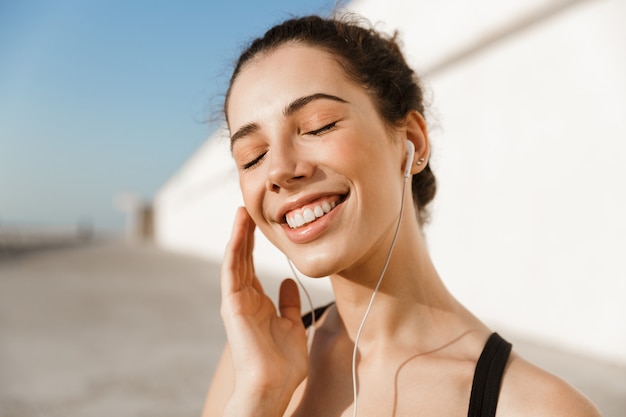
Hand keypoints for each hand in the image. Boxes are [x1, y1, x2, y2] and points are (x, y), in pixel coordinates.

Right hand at [220, 207, 307, 414]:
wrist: (272, 386)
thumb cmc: (283, 363)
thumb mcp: (292, 325)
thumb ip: (288, 303)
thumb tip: (287, 281)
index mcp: (257, 304)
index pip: (253, 267)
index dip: (256, 244)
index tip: (262, 222)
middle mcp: (244, 299)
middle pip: (243, 258)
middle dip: (246, 233)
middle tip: (249, 208)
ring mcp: (236, 301)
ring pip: (235, 259)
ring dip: (239, 234)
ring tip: (242, 211)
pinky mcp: (232, 304)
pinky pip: (232, 270)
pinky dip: (235, 247)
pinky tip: (240, 229)